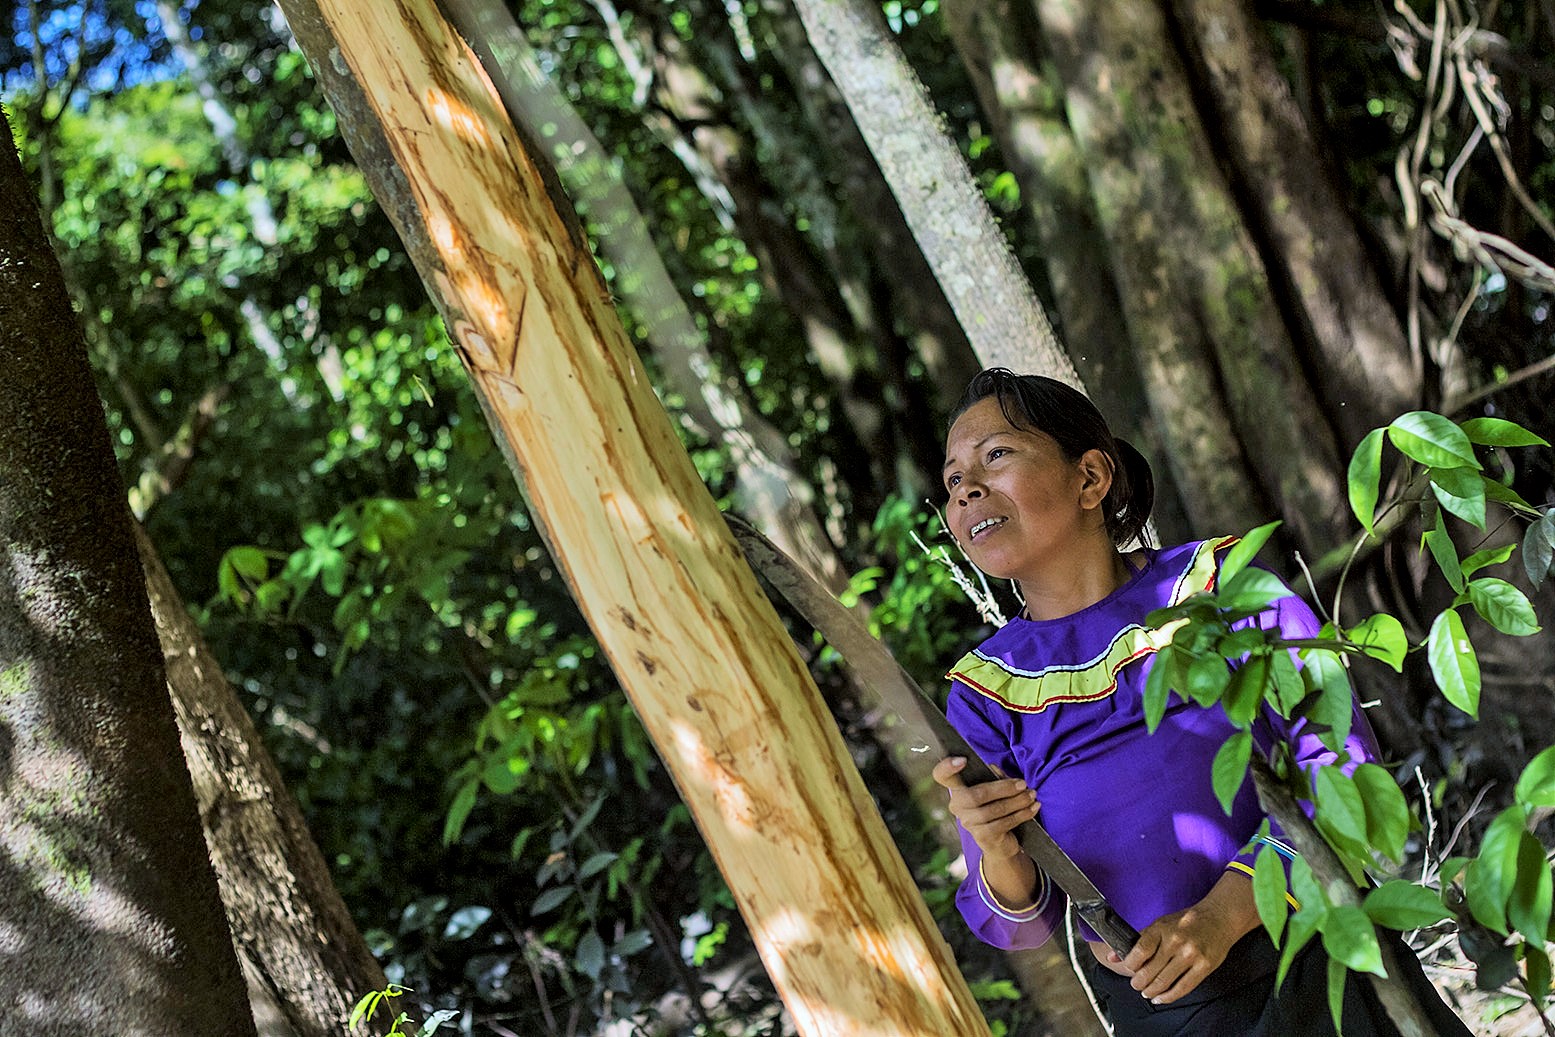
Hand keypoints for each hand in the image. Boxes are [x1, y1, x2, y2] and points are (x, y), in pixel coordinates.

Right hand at [931, 756, 1038, 861]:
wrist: (1000, 844)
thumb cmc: (996, 809)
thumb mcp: (995, 790)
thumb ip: (994, 778)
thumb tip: (994, 768)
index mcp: (957, 790)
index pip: (942, 776)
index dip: (947, 767)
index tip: (962, 760)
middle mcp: (957, 807)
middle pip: (976, 795)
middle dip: (1003, 788)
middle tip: (1023, 784)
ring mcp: (969, 823)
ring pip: (994, 809)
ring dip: (1017, 801)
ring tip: (1032, 795)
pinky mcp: (983, 837)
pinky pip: (1004, 823)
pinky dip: (1022, 814)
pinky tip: (1033, 808)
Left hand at [1121, 873, 1259, 1003]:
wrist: (1219, 917)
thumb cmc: (1187, 921)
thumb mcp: (1161, 923)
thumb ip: (1138, 939)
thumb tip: (1112, 955)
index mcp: (1162, 928)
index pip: (1139, 951)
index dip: (1130, 965)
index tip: (1128, 969)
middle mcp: (1175, 941)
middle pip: (1150, 971)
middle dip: (1138, 983)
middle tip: (1136, 985)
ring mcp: (1191, 955)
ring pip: (1164, 982)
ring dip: (1151, 992)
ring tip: (1147, 992)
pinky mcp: (1204, 967)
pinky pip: (1183, 988)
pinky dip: (1168, 997)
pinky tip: (1160, 998)